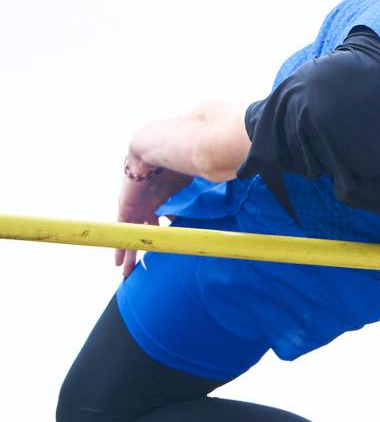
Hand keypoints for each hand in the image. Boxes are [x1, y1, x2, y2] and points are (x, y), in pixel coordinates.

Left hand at [115, 161, 189, 278]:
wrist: (156, 150)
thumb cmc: (178, 163)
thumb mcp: (191, 187)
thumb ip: (199, 201)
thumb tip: (219, 207)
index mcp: (165, 199)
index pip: (163, 221)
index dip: (164, 235)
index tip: (167, 249)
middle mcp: (149, 204)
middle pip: (145, 231)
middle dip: (144, 247)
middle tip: (142, 267)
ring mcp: (136, 207)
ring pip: (132, 235)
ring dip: (130, 253)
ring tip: (127, 272)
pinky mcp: (127, 208)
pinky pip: (122, 232)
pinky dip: (120, 247)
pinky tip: (118, 262)